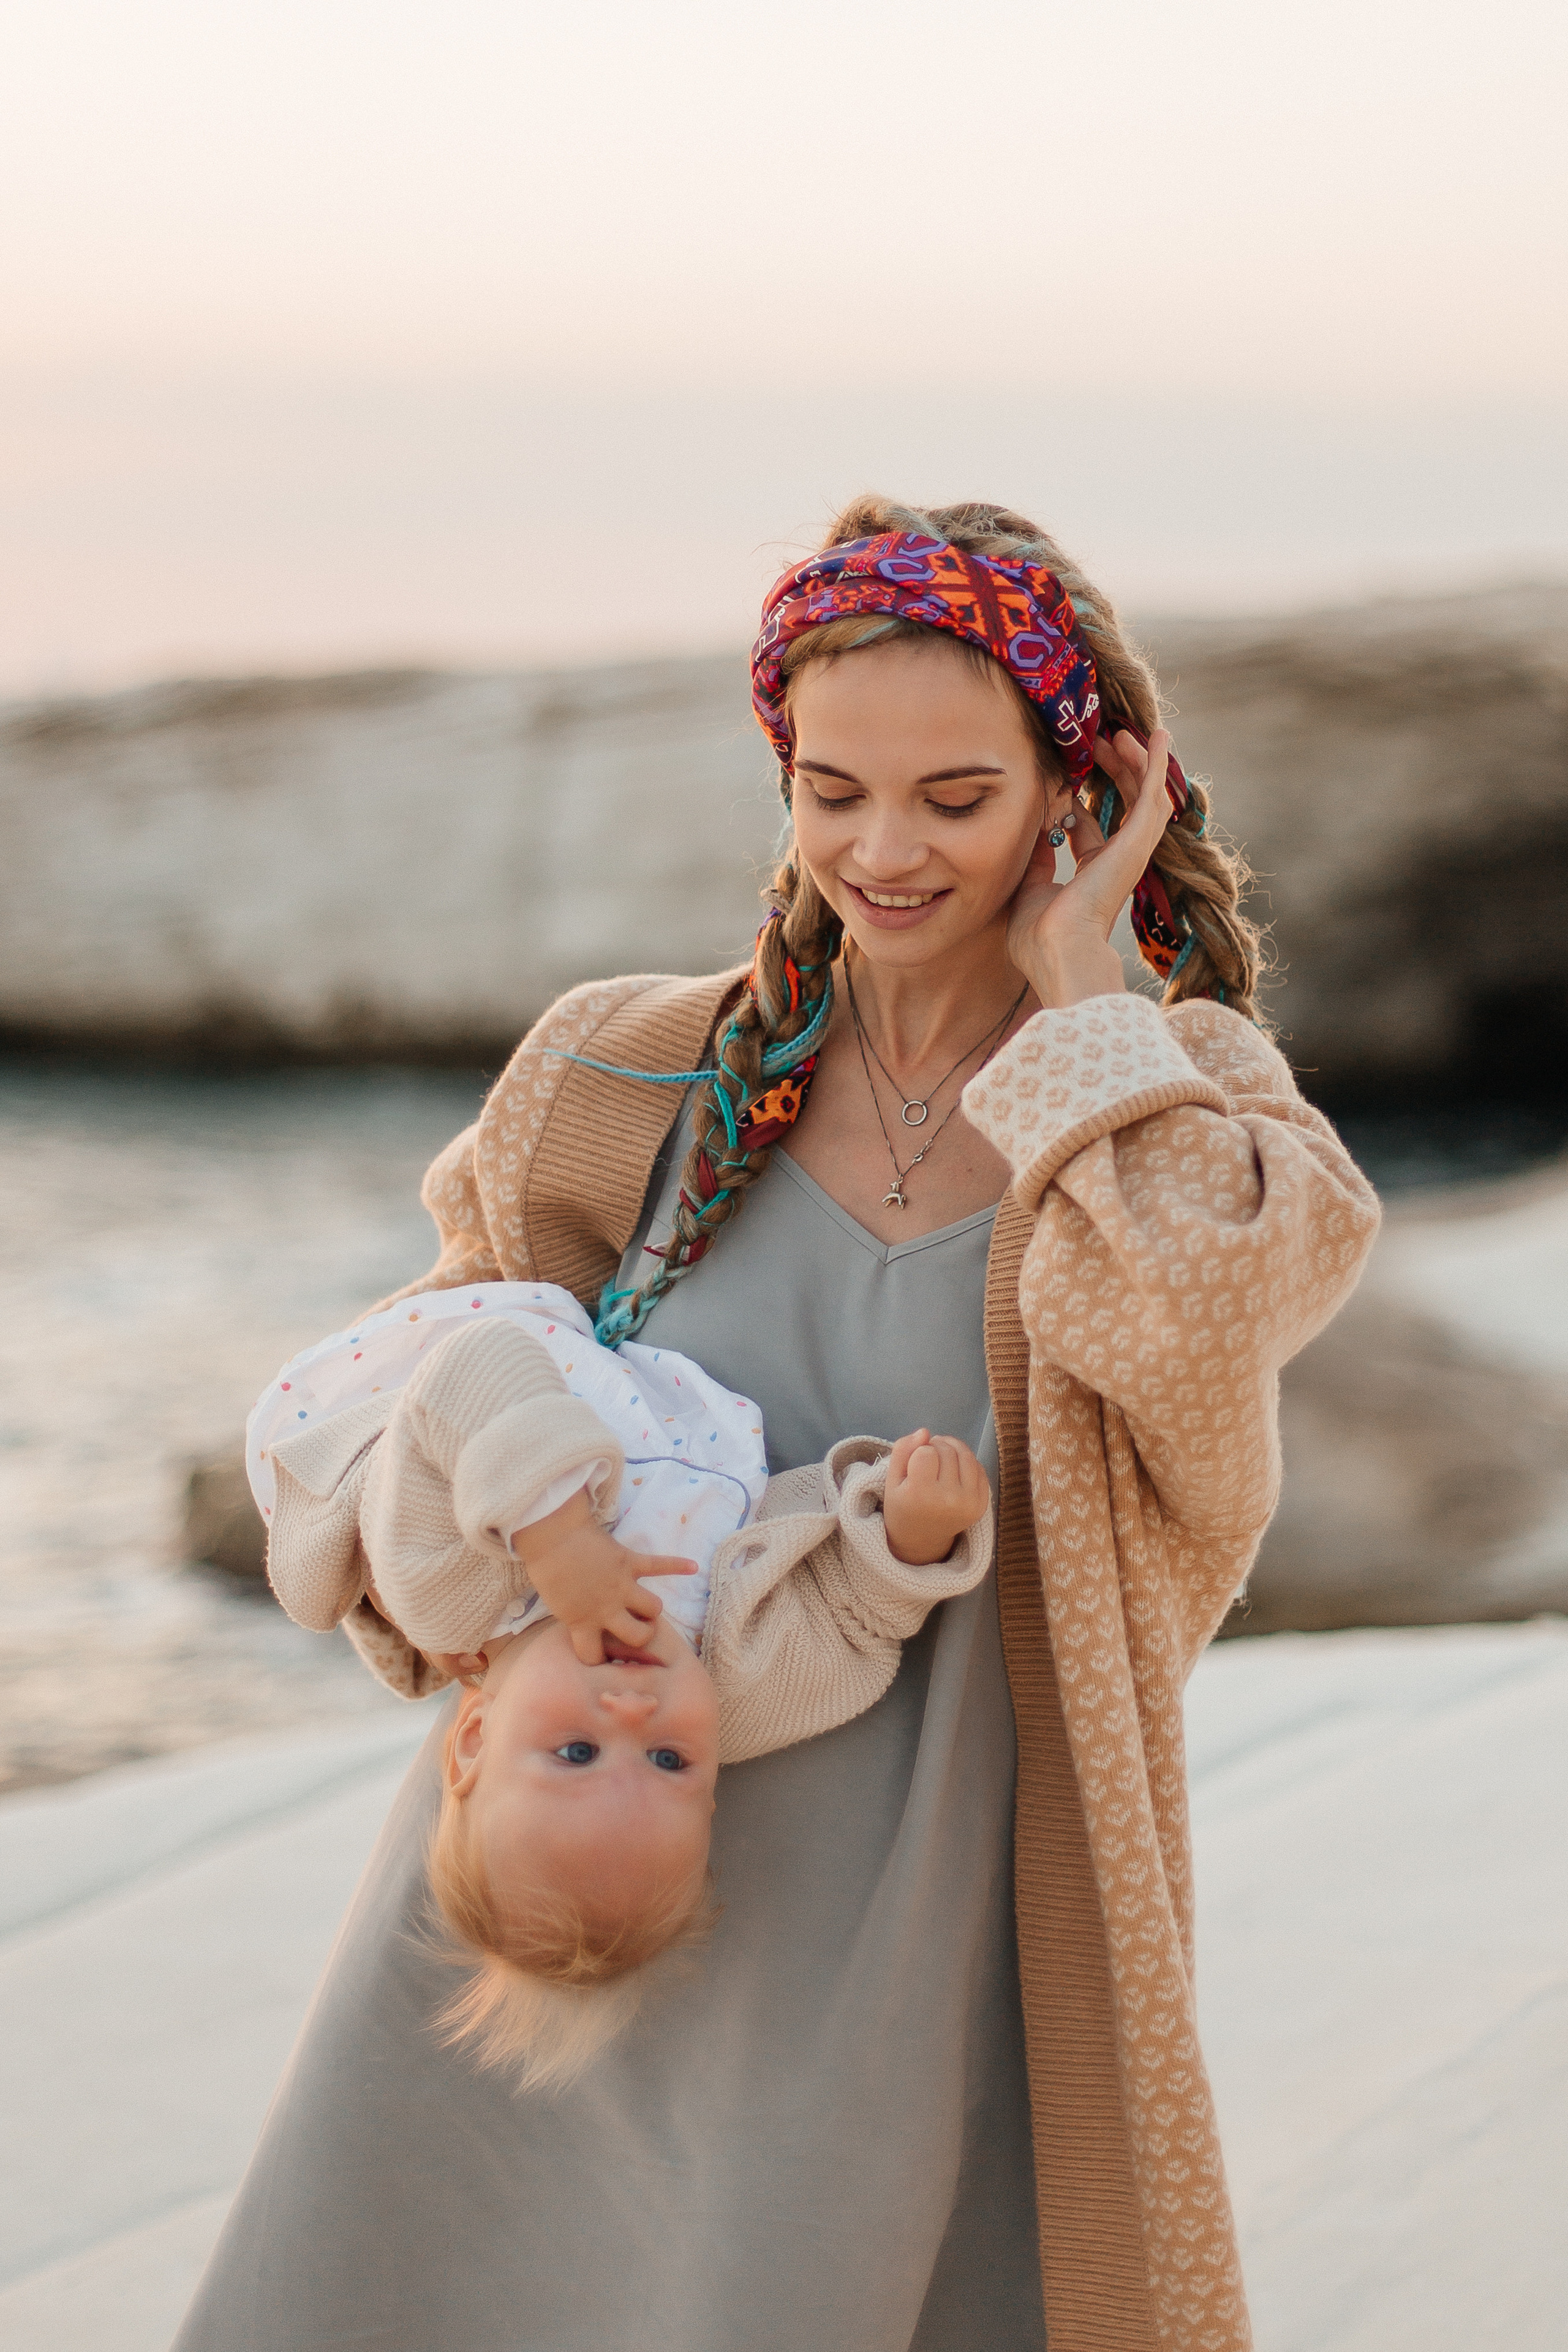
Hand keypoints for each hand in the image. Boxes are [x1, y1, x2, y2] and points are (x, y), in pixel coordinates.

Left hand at [511, 1487, 696, 1663]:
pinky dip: (677, 1565)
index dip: (597, 1659)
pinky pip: (659, 1564)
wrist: (552, 1535)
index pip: (594, 1657)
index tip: (599, 1655)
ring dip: (651, 1608)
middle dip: (640, 1636)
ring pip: (654, 1608)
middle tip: (634, 1629)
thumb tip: (585, 1627)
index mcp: (582, 1622)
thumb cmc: (546, 1569)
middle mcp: (607, 1608)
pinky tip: (692, 1567)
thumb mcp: (554, 1604)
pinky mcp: (630, 1561)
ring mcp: (622, 1585)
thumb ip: (574, 1618)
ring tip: (644, 1607)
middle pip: (638, 1636)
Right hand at [882, 1429, 991, 1565]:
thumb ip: (903, 1450)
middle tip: (926, 1460)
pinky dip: (966, 1462)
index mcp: (921, 1495)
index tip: (913, 1466)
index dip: (918, 1452)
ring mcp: (969, 1503)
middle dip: (935, 1448)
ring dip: (952, 1448)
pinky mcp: (981, 1504)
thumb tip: (925, 1432)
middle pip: (947, 1450)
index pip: (926, 1451)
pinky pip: (979, 1467)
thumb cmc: (902, 1505)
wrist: (920, 1539)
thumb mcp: (892, 1479)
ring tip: (940, 1457)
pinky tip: (954, 1471)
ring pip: (966, 1454)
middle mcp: (948, 1500)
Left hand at [1005, 727, 1175, 1008]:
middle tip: (1097, 744)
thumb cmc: (1039, 935)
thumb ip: (1034, 858)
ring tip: (1121, 733)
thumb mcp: (1028, 887)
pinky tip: (1157, 736)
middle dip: (1110, 772)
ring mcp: (1131, 851)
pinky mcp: (1138, 842)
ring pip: (1143, 795)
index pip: (1088, 829)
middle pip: (1120, 806)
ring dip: (1134, 762)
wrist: (1057, 950)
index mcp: (1092, 876)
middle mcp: (1116, 862)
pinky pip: (1153, 794)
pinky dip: (1157, 764)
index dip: (1077, 800)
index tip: (1065, 777)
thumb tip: (1034, 830)